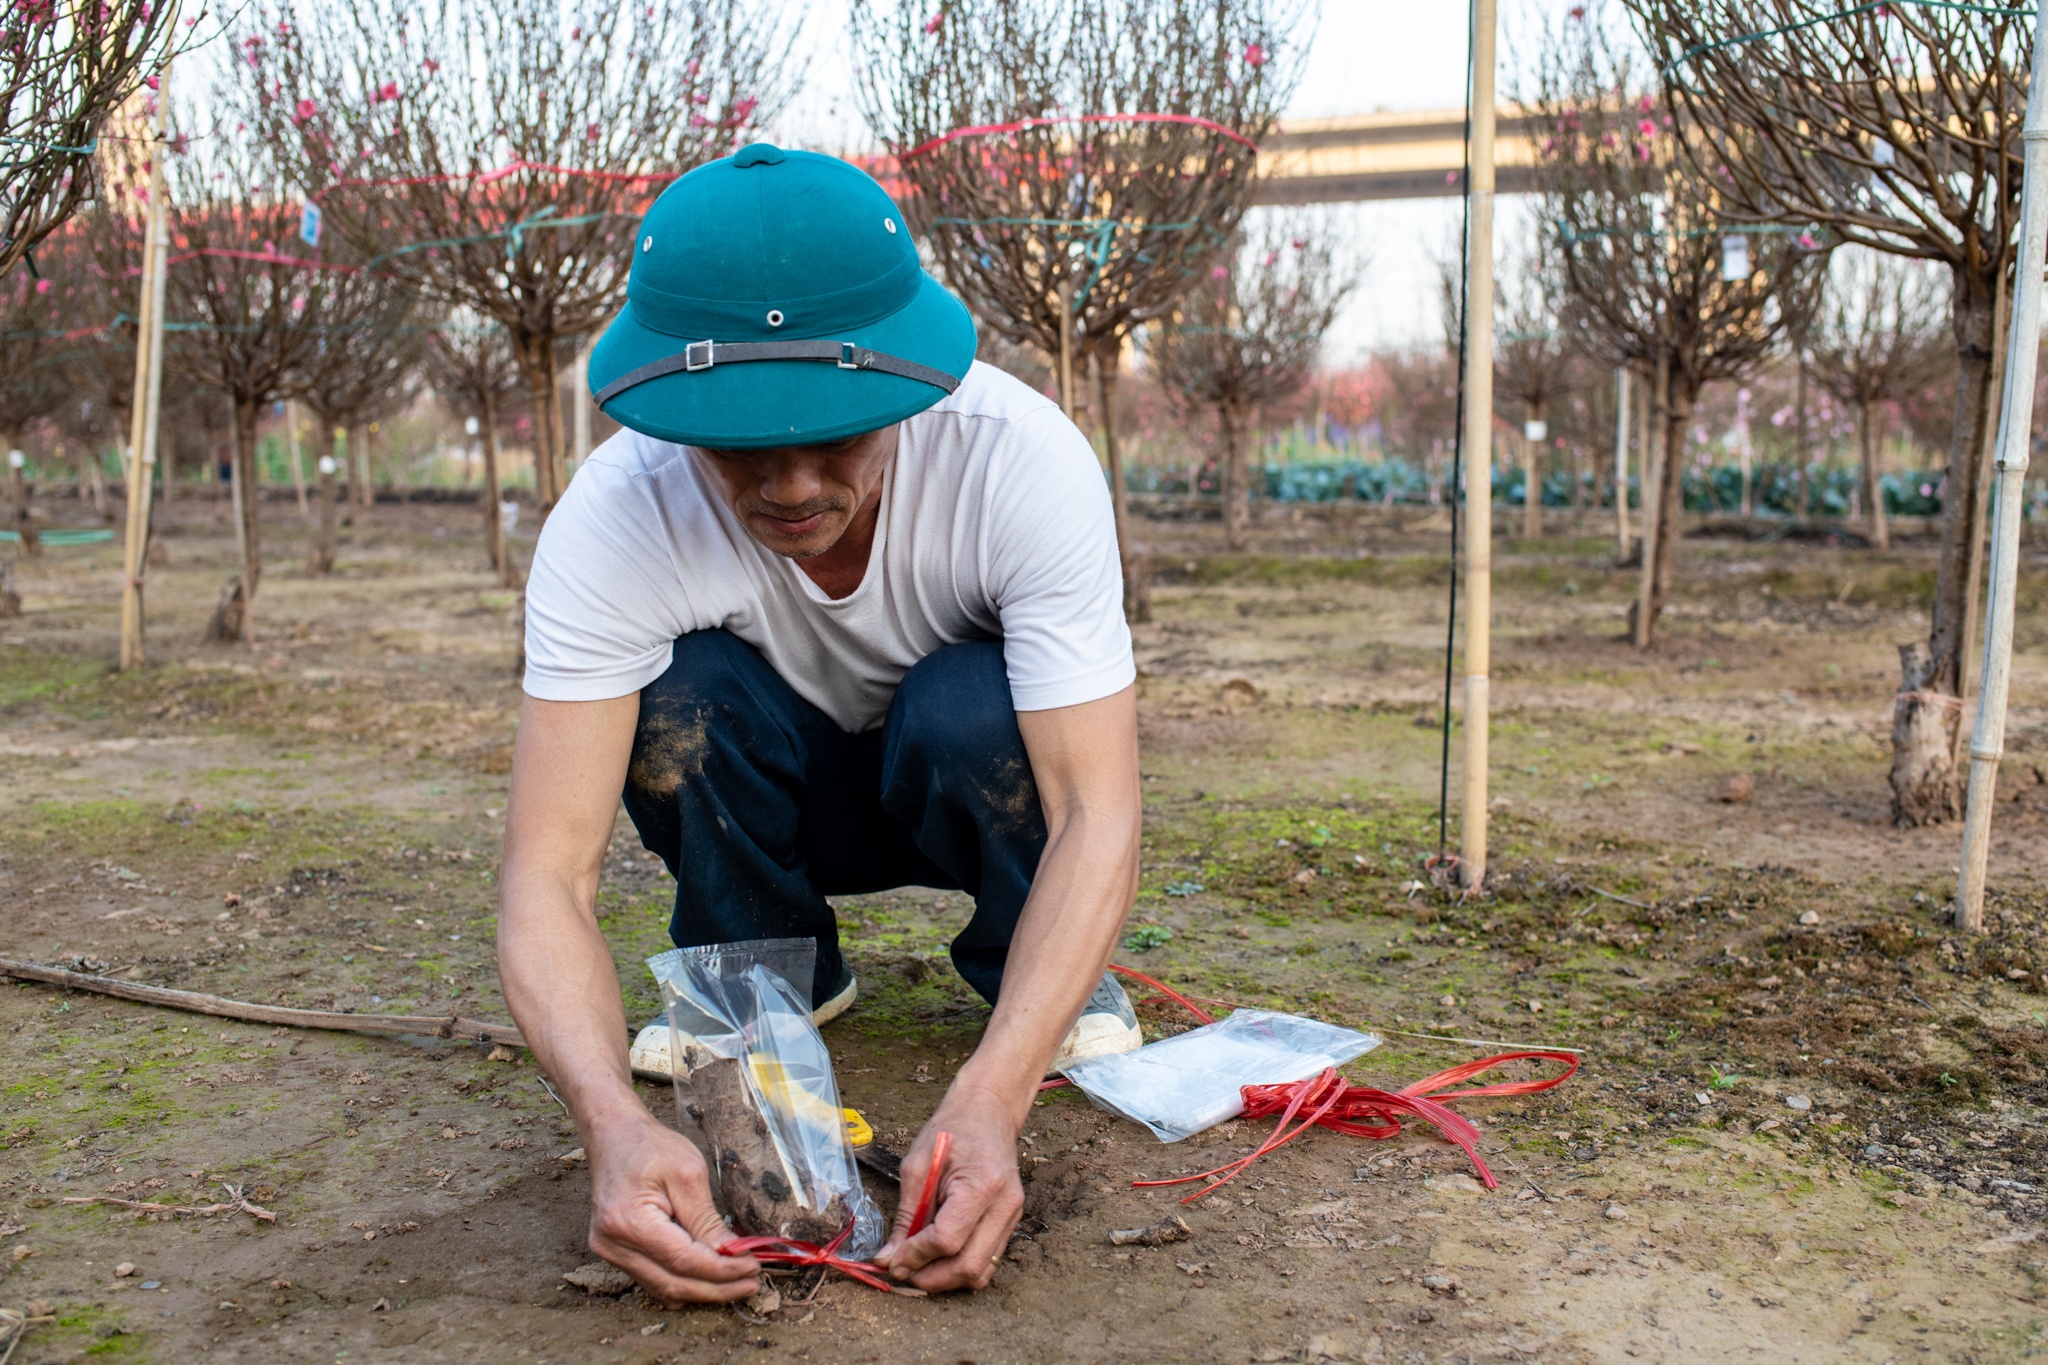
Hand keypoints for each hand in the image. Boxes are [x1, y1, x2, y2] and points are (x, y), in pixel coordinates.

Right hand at [585, 1109, 759, 1303]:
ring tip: (737, 1284)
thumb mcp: (688, 1173)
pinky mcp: (614, 1253)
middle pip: (673, 1284)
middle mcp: (613, 1244)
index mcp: (630, 1221)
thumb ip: (707, 1219)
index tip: (753, 1268)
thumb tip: (733, 1255)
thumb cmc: (651, 1147)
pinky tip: (709, 1279)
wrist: (613, 1136)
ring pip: (663, 1289)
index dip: (722, 1270)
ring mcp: (610, 1252)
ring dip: (703, 1290)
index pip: (684, 1261)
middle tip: (752, 1284)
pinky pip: (653, 1280)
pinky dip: (684, 1283)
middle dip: (717, 1289)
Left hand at [874, 1084, 1023, 1292]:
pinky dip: (959, 1269)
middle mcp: (1004, 1206)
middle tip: (900, 1272)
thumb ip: (905, 1216)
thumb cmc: (951, 1131)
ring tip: (917, 1267)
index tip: (890, 1261)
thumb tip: (888, 1258)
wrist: (988, 1111)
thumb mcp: (917, 1166)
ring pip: (980, 1272)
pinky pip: (986, 1261)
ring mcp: (1013, 1217)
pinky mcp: (1011, 1222)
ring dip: (945, 1279)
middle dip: (929, 1277)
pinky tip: (937, 1258)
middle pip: (968, 1266)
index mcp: (981, 1185)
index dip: (915, 1256)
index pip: (947, 1239)